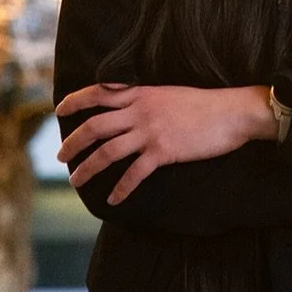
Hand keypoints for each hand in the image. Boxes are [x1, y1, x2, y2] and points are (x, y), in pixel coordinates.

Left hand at [56, 83, 267, 204]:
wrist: (231, 112)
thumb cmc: (205, 103)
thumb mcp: (169, 92)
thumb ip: (146, 99)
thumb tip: (129, 108)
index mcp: (141, 93)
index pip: (98, 92)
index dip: (75, 100)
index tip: (59, 109)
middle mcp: (140, 111)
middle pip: (94, 126)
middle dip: (73, 142)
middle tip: (61, 156)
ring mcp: (150, 131)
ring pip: (107, 151)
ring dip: (87, 168)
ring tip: (76, 181)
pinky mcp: (163, 151)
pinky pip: (134, 173)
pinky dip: (121, 188)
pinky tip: (113, 199)